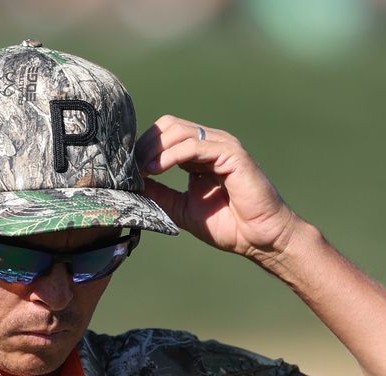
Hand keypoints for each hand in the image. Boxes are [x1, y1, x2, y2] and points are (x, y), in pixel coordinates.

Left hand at [135, 115, 307, 262]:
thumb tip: (131, 183)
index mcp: (200, 154)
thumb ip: (159, 193)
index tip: (125, 169)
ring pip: (179, 131)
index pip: (165, 135)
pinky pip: (194, 145)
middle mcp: (211, 144)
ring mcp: (222, 145)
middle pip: (168, 126)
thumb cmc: (227, 225)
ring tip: (140, 170)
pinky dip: (170, 156)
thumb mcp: (181, 208)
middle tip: (130, 168)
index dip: (143, 148)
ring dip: (154, 149)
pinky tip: (156, 170)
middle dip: (145, 145)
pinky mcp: (232, 153)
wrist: (259, 239)